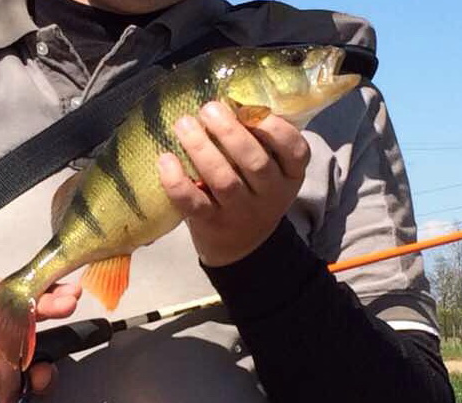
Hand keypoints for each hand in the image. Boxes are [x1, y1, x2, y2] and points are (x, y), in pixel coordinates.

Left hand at [158, 101, 308, 267]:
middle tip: (208, 109)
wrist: (241, 247)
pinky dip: (176, 181)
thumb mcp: (271, 170)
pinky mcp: (211, 225)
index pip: (295, 150)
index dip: (274, 128)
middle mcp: (270, 195)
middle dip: (230, 132)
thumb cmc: (252, 192)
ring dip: (201, 149)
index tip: (250, 109)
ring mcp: (240, 213)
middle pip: (254, 161)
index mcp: (290, 175)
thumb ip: (260, 140)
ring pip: (223, 180)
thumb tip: (229, 97)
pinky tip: (165, 159)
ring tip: (183, 124)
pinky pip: (193, 203)